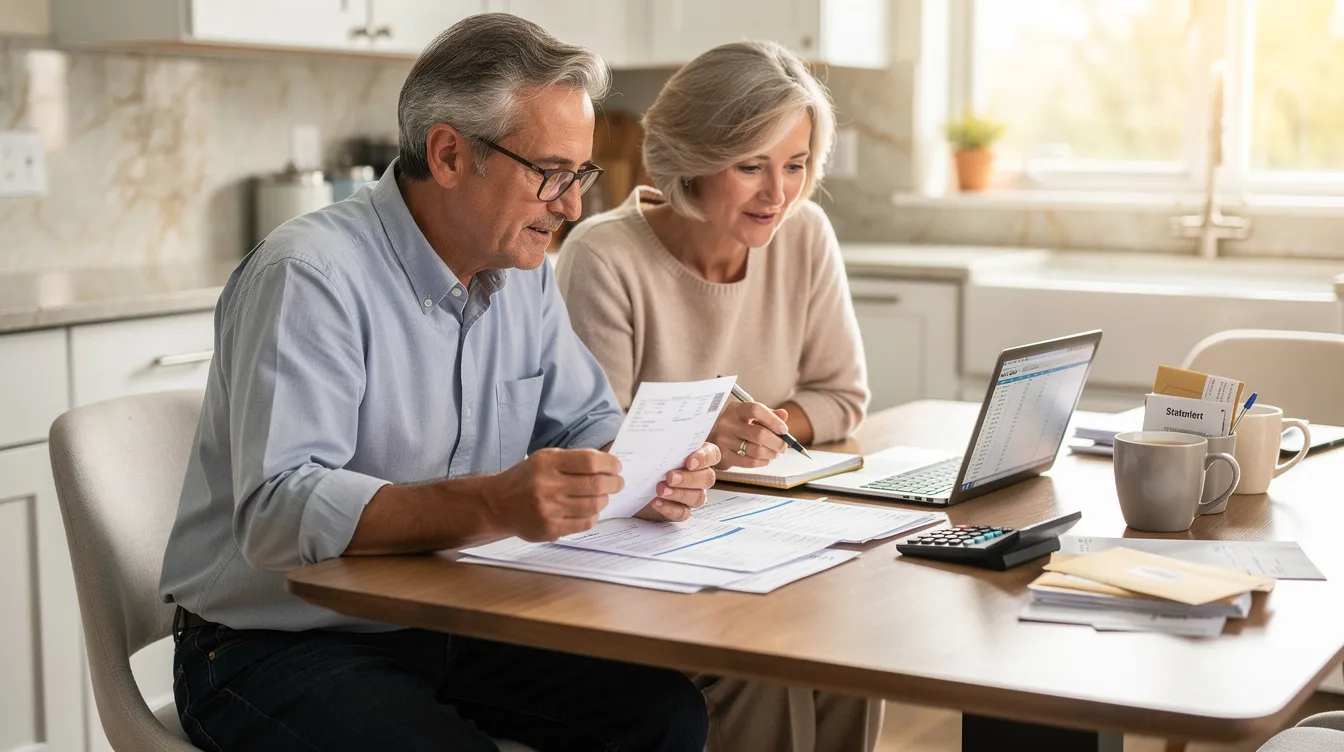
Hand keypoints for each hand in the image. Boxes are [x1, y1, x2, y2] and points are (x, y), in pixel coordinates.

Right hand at [485, 448, 622, 540]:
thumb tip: (608, 465)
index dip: (610, 464)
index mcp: (547, 463)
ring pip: (594, 506)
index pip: (590, 461)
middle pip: (596, 485)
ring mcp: (549, 510)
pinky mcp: (550, 529)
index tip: (616, 467)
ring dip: (604, 500)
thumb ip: (573, 460)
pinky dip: (593, 515)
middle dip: (614, 483)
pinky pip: (585, 523)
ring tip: (602, 496)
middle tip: (618, 483)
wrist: (497, 504)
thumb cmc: (525, 479)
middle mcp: (547, 486)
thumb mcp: (544, 459)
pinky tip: (589, 510)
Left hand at [635, 442, 719, 521]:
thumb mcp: (650, 447)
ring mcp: (691, 494)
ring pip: (698, 497)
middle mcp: (698, 475)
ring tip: (659, 490)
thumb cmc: (645, 460)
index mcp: (697, 456)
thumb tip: (657, 431)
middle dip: (689, 478)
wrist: (632, 481)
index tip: (689, 461)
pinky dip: (670, 508)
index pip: (712, 455)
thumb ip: (659, 441)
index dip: (704, 458)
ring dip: (679, 494)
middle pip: (707, 478)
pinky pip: (683, 513)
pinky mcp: (680, 509)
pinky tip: (656, 502)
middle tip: (670, 477)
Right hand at [708, 401, 789, 468]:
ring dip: (772, 454)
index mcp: (736, 409)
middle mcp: (727, 423)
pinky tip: (765, 459)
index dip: (773, 421)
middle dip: (777, 443)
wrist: (708, 438)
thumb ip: (767, 414)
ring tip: (775, 453)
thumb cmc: (733, 426)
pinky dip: (763, 462)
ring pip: (757, 451)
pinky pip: (750, 462)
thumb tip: (784, 415)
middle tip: (783, 446)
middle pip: (760, 434)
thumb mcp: (747, 415)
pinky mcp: (723, 456)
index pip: (756, 410)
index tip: (784, 430)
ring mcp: (724, 440)